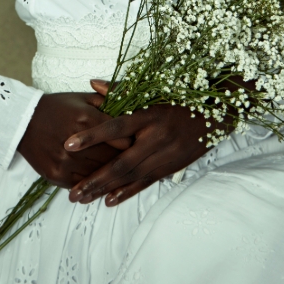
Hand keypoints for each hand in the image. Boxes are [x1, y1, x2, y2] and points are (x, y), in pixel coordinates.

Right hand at [17, 91, 129, 188]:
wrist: (24, 121)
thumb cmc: (58, 107)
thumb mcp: (84, 98)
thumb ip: (109, 101)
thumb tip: (133, 107)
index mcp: (87, 119)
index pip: (123, 138)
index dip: (134, 142)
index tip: (141, 144)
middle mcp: (77, 142)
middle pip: (113, 159)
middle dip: (127, 161)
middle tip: (138, 163)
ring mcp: (66, 161)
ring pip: (99, 174)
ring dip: (111, 177)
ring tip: (124, 177)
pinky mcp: (56, 175)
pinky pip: (82, 184)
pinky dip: (93, 185)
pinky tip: (102, 185)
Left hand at [64, 80, 218, 205]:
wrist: (215, 115)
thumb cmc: (179, 97)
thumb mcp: (153, 89)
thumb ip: (121, 89)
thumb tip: (92, 83)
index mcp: (150, 114)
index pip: (116, 126)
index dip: (92, 135)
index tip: (69, 144)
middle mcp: (157, 137)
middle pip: (121, 162)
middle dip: (95, 178)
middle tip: (71, 191)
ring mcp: (165, 155)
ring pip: (131, 177)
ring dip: (105, 189)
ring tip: (82, 198)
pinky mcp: (170, 167)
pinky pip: (146, 183)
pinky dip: (127, 192)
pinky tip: (109, 200)